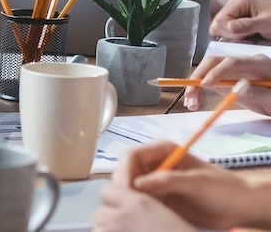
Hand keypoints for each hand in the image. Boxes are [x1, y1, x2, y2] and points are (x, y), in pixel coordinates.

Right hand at [108, 140, 267, 228]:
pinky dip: (137, 207)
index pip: (131, 156)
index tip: (125, 189)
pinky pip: (139, 201)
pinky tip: (142, 215)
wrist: (241, 207)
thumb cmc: (224, 189)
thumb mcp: (195, 182)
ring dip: (129, 198)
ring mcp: (155, 182)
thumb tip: (137, 184)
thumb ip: (166, 180)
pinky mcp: (158, 198)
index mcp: (162, 150)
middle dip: (124, 186)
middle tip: (128, 203)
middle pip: (126, 172)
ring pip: (130, 188)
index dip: (124, 172)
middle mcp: (155, 164)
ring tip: (136, 211)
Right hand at [183, 54, 270, 113]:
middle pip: (215, 62)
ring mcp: (234, 71)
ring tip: (191, 103)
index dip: (217, 72)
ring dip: (195, 85)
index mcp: (258, 63)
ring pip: (208, 70)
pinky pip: (209, 81)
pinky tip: (194, 100)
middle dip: (199, 76)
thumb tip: (236, 88)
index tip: (205, 85)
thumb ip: (259, 93)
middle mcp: (243, 63)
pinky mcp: (228, 80)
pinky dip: (198, 90)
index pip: (233, 62)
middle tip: (191, 94)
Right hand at [210, 0, 270, 41]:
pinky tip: (243, 36)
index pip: (221, 18)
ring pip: (218, 27)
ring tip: (247, 35)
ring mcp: (232, 11)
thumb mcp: (267, 23)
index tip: (245, 35)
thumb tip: (230, 27)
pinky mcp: (232, 18)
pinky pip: (223, 29)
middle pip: (217, 22)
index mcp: (240, 0)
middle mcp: (233, 3)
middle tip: (247, 36)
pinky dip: (231, 36)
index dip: (230, 30)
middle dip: (230, 33)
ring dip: (231, 35)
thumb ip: (248, 25)